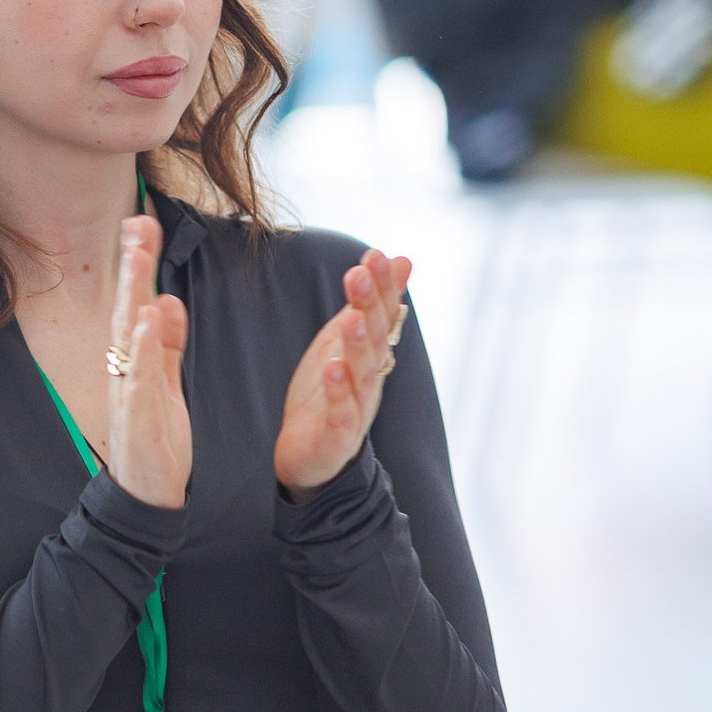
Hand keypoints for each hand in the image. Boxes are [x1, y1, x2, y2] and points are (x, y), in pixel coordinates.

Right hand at [104, 215, 191, 509]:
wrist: (147, 496)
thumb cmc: (156, 439)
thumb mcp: (167, 384)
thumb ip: (167, 346)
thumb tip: (167, 302)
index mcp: (134, 360)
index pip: (137, 302)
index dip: (139, 264)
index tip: (144, 222)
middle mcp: (125, 369)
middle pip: (127, 307)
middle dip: (133, 264)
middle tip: (137, 221)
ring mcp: (127, 391)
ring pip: (128, 335)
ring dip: (133, 293)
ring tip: (138, 255)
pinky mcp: (137, 416)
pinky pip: (138, 377)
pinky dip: (141, 348)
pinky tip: (146, 320)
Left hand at [272, 250, 412, 494]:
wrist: (310, 457)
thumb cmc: (328, 394)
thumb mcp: (345, 340)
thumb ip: (370, 304)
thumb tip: (400, 257)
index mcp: (372, 354)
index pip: (382, 315)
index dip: (382, 287)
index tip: (376, 255)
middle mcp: (370, 378)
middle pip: (374, 339)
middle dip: (370, 305)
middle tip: (363, 272)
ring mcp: (356, 406)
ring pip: (362, 373)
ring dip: (358, 344)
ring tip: (352, 316)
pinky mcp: (337, 435)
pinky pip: (341, 412)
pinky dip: (339, 391)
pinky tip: (334, 368)